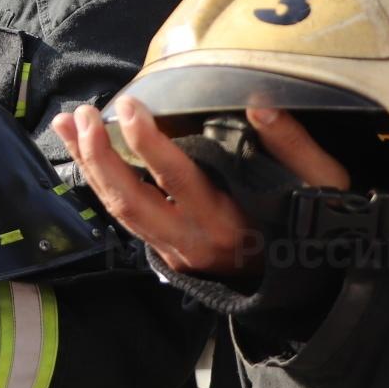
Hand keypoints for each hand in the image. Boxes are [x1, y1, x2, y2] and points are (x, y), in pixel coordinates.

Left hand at [53, 99, 348, 277]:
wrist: (309, 284)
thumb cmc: (316, 224)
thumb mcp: (321, 183)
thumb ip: (292, 144)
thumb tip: (259, 103)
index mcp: (228, 219)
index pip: (179, 179)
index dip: (150, 143)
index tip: (132, 104)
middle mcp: (193, 239)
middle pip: (130, 200)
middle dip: (100, 157)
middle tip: (83, 114)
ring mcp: (175, 250)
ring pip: (119, 211)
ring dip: (89, 167)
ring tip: (67, 124)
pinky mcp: (167, 252)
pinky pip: (125, 218)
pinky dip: (100, 183)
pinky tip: (86, 153)